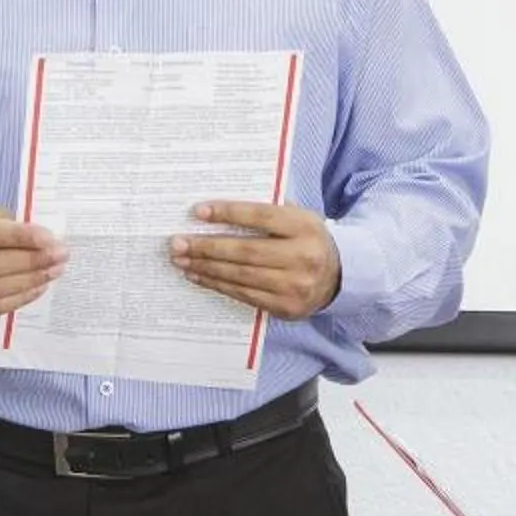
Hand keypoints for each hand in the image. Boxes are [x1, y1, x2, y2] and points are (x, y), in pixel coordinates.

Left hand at [170, 201, 340, 319]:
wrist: (338, 276)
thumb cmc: (307, 239)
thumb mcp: (299, 217)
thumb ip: (268, 210)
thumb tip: (219, 208)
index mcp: (305, 227)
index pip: (261, 217)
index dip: (228, 214)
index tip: (198, 211)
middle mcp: (302, 257)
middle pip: (246, 251)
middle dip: (207, 247)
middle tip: (178, 242)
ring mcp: (294, 286)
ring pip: (241, 276)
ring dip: (206, 268)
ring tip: (181, 259)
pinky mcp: (285, 307)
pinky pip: (244, 295)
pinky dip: (217, 284)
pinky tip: (199, 275)